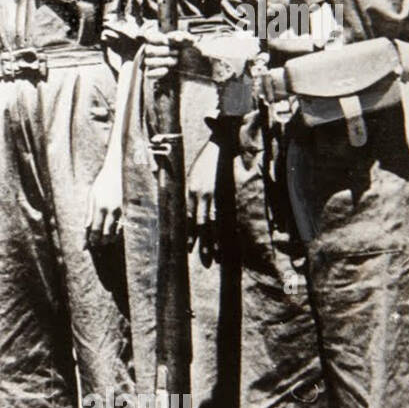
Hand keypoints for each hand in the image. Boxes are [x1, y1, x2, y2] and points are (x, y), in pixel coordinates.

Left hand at [85, 161, 121, 245]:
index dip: (89, 240)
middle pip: (105, 234)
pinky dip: (116, 233)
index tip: (85, 246)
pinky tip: (111, 234)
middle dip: (99, 242)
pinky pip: (121, 226)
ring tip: (102, 241)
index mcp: (100, 207)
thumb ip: (88, 213)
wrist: (115, 173)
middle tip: (94, 245)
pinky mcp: (126, 210)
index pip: (94, 229)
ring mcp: (120, 211)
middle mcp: (111, 211)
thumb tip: (85, 227)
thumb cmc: (100, 184)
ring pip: (115, 232)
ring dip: (108, 239)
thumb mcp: (91, 196)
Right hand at [142, 26, 195, 80]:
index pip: (148, 36)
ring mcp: (153, 64)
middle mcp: (154, 51)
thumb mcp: (191, 42)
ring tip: (176, 61)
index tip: (166, 41)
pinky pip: (148, 74)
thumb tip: (176, 38)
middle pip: (148, 50)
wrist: (197, 68)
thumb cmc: (192, 53)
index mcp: (160, 41)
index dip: (156, 39)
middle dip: (163, 51)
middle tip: (177, 53)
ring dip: (163, 61)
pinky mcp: (154, 75)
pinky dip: (157, 72)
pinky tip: (167, 70)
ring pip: (148, 62)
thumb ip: (184, 36)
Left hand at [186, 139, 220, 258]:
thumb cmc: (204, 161)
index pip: (186, 218)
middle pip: (198, 224)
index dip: (187, 234)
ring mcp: (210, 195)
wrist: (220, 146)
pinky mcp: (222, 193)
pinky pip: (221, 214)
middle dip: (200, 243)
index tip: (187, 248)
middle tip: (202, 261)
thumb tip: (183, 202)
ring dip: (212, 241)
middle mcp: (197, 195)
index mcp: (188, 190)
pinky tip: (225, 240)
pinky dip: (222, 228)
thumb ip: (187, 188)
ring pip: (210, 223)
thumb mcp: (190, 174)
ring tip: (213, 257)